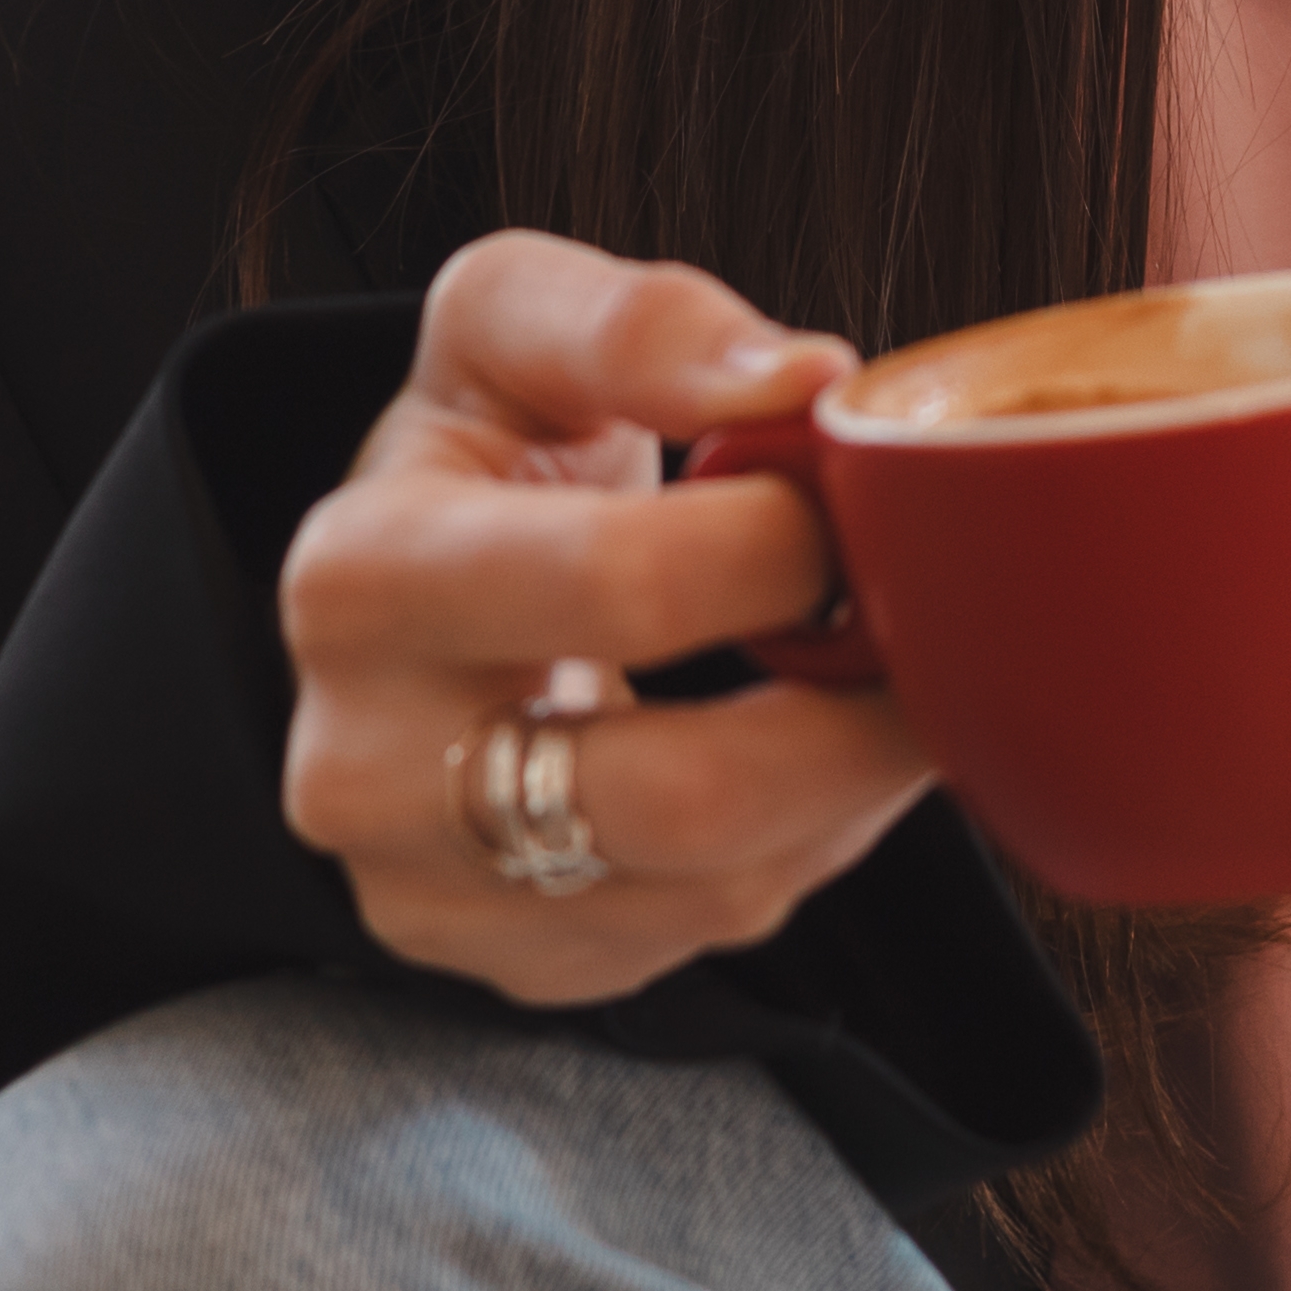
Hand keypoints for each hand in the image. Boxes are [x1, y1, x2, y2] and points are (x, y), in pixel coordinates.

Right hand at [277, 229, 944, 1004]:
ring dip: (854, 780)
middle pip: (687, 794)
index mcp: (359, 582)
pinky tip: (814, 746)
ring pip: (725, 887)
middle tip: (932, 619)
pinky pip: (717, 932)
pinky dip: (807, 842)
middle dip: (858, 707)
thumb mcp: (514, 323)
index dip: (785, 543)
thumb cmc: (482, 446)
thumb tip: (802, 383)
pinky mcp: (516, 967)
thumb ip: (644, 325)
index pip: (624, 587)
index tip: (846, 494)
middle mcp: (364, 770)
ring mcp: (434, 897)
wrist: (407, 600)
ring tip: (895, 672)